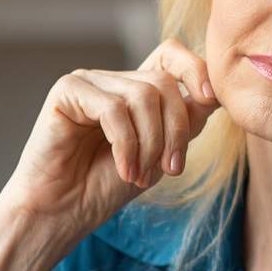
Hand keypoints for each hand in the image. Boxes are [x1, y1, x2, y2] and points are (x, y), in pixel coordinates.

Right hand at [0, 39, 218, 270]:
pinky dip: (126, 145)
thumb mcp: (157, 157)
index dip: (196, 69)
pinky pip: (114, 108)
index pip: (170, 55)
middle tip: (169, 170)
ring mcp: (88, 83)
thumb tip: (213, 95)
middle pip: (163, 82)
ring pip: (143, 96)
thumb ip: (184, 124)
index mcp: (132, 92)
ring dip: (150, 144)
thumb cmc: (101, 190)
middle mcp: (111, 82)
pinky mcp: (67, 91)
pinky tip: (123, 170)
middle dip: (175, 131)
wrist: (58, 215)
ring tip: (138, 176)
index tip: (211, 101)